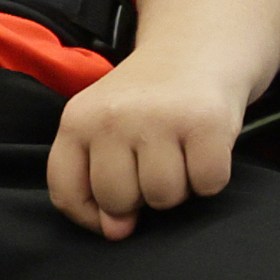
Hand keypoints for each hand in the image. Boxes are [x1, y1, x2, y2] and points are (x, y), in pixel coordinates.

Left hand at [46, 48, 246, 239]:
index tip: (110, 208)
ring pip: (164, 198)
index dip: (90, 214)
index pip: (67, 193)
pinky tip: (204, 146)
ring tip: (179, 151)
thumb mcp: (105, 129)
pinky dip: (212, 176)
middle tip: (153, 160)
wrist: (197, 47)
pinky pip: (207, 184)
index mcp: (77, 120)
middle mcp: (112, 116)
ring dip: (178, 186)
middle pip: (118, 201)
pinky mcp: (206, 122)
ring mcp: (159, 118)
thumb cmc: (147, 102)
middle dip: (140, 195)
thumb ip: (97, 181)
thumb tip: (116, 231)